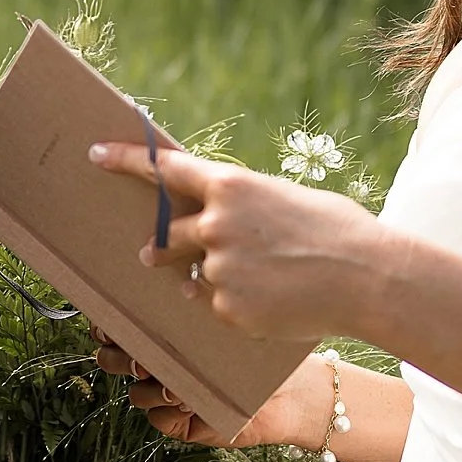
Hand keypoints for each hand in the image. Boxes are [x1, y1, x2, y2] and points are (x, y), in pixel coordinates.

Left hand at [87, 141, 392, 341]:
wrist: (366, 278)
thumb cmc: (338, 230)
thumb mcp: (286, 198)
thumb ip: (243, 206)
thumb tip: (219, 219)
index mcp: (230, 185)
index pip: (163, 168)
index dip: (125, 160)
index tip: (96, 153)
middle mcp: (214, 224)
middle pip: (168, 234)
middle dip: (161, 245)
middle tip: (156, 253)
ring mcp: (217, 268)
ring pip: (196, 274)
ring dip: (217, 276)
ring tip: (264, 278)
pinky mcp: (226, 307)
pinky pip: (216, 305)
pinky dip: (237, 304)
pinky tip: (275, 299)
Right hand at [92, 327, 330, 450]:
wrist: (292, 391)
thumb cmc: (260, 346)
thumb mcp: (224, 320)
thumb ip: (194, 304)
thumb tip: (176, 284)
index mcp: (162, 332)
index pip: (117, 327)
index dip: (107, 326)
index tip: (110, 323)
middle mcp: (159, 362)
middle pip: (112, 360)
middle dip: (120, 358)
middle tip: (143, 358)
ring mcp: (166, 393)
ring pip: (135, 392)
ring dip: (151, 388)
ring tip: (176, 385)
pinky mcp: (179, 423)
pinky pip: (158, 419)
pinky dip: (170, 412)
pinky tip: (192, 405)